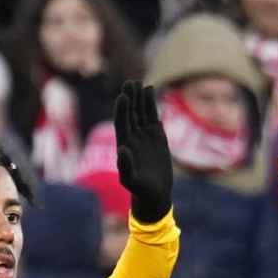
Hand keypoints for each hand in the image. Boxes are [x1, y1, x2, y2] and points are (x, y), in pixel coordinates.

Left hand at [112, 81, 172, 223]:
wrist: (154, 194)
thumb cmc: (140, 190)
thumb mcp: (131, 181)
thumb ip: (125, 166)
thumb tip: (121, 149)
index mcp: (124, 145)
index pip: (122, 123)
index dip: (122, 110)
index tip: (123, 96)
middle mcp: (132, 137)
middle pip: (130, 113)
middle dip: (130, 98)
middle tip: (130, 82)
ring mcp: (144, 136)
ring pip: (141, 112)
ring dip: (140, 98)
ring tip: (140, 83)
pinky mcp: (157, 136)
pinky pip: (153, 116)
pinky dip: (151, 104)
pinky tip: (150, 90)